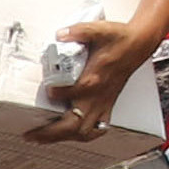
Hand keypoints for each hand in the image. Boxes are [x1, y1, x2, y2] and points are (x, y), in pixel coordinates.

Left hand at [24, 19, 151, 142]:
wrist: (138, 45)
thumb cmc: (118, 38)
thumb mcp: (99, 29)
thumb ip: (79, 31)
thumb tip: (61, 34)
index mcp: (93, 79)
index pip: (72, 93)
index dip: (57, 94)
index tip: (46, 91)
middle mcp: (97, 96)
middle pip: (74, 124)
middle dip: (51, 133)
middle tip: (30, 135)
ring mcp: (103, 104)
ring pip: (83, 131)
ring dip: (63, 137)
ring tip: (43, 139)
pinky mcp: (108, 106)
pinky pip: (97, 129)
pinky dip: (83, 136)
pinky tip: (71, 136)